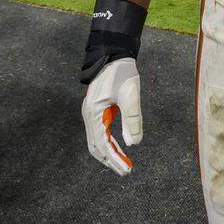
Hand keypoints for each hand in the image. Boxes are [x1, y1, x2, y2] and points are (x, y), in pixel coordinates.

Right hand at [82, 58, 141, 174]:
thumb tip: (134, 143)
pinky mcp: (96, 110)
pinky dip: (109, 142)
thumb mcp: (130, 95)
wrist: (113, 53)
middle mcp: (89, 115)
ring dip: (110, 153)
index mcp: (93, 113)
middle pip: (96, 146)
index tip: (126, 169)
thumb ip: (132, 119)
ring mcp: (91, 113)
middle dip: (110, 160)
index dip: (114, 159)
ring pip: (97, 141)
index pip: (102, 144)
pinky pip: (100, 132)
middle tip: (126, 170)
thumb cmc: (122, 72)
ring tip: (124, 163)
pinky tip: (120, 147)